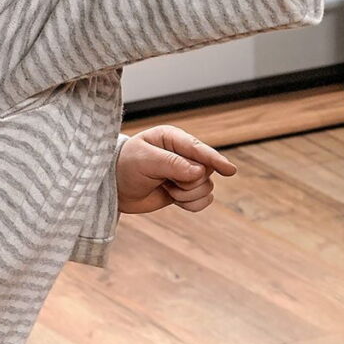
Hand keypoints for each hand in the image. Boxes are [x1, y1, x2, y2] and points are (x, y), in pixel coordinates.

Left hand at [116, 124, 234, 217]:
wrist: (113, 189)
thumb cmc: (124, 167)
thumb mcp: (144, 161)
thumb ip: (172, 164)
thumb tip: (198, 172)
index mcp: (173, 138)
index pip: (199, 149)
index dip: (215, 159)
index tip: (230, 171)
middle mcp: (183, 154)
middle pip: (206, 171)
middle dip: (189, 183)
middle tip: (167, 182)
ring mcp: (186, 173)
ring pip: (206, 188)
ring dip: (187, 195)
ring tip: (166, 189)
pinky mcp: (185, 191)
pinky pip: (202, 201)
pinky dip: (191, 205)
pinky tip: (174, 199)